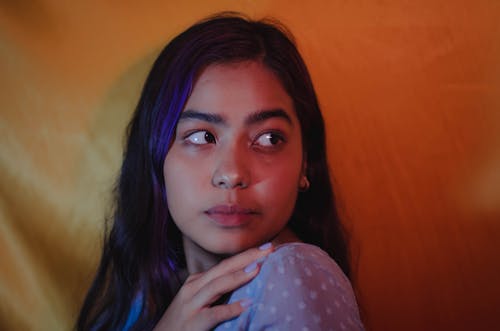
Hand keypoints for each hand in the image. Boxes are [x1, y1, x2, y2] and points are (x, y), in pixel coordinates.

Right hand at [153, 243, 273, 330]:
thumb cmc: (183, 323)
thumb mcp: (197, 302)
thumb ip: (216, 292)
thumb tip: (245, 283)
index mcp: (197, 282)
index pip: (225, 265)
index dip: (245, 255)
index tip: (266, 248)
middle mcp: (193, 289)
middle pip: (223, 268)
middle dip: (246, 257)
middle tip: (268, 249)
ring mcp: (191, 305)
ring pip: (216, 285)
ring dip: (237, 276)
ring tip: (257, 269)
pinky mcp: (193, 323)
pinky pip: (214, 314)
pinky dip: (230, 308)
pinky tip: (246, 305)